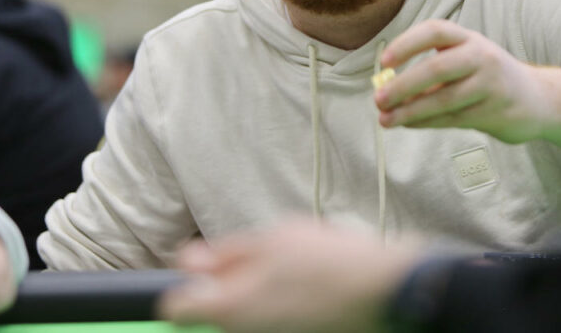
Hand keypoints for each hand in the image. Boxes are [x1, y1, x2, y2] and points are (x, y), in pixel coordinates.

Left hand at [160, 219, 420, 332]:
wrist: (384, 291)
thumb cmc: (328, 262)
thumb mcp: (270, 239)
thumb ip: (224, 254)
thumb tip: (189, 261)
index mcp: (228, 308)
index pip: (176, 306)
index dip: (189, 280)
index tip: (210, 266)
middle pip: (217, 310)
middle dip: (233, 284)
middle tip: (268, 259)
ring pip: (248, 315)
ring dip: (262, 294)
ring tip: (295, 272)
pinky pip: (275, 321)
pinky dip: (284, 307)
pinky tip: (310, 289)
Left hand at [374, 19, 552, 142]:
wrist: (538, 99)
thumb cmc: (488, 78)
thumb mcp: (464, 62)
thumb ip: (430, 72)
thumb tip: (387, 89)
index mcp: (469, 38)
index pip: (435, 31)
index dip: (407, 43)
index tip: (385, 61)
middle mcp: (482, 56)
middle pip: (437, 67)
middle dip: (403, 86)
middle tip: (378, 99)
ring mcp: (492, 85)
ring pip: (444, 100)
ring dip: (410, 112)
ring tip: (386, 119)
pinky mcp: (496, 112)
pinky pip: (453, 119)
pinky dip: (427, 122)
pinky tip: (410, 123)